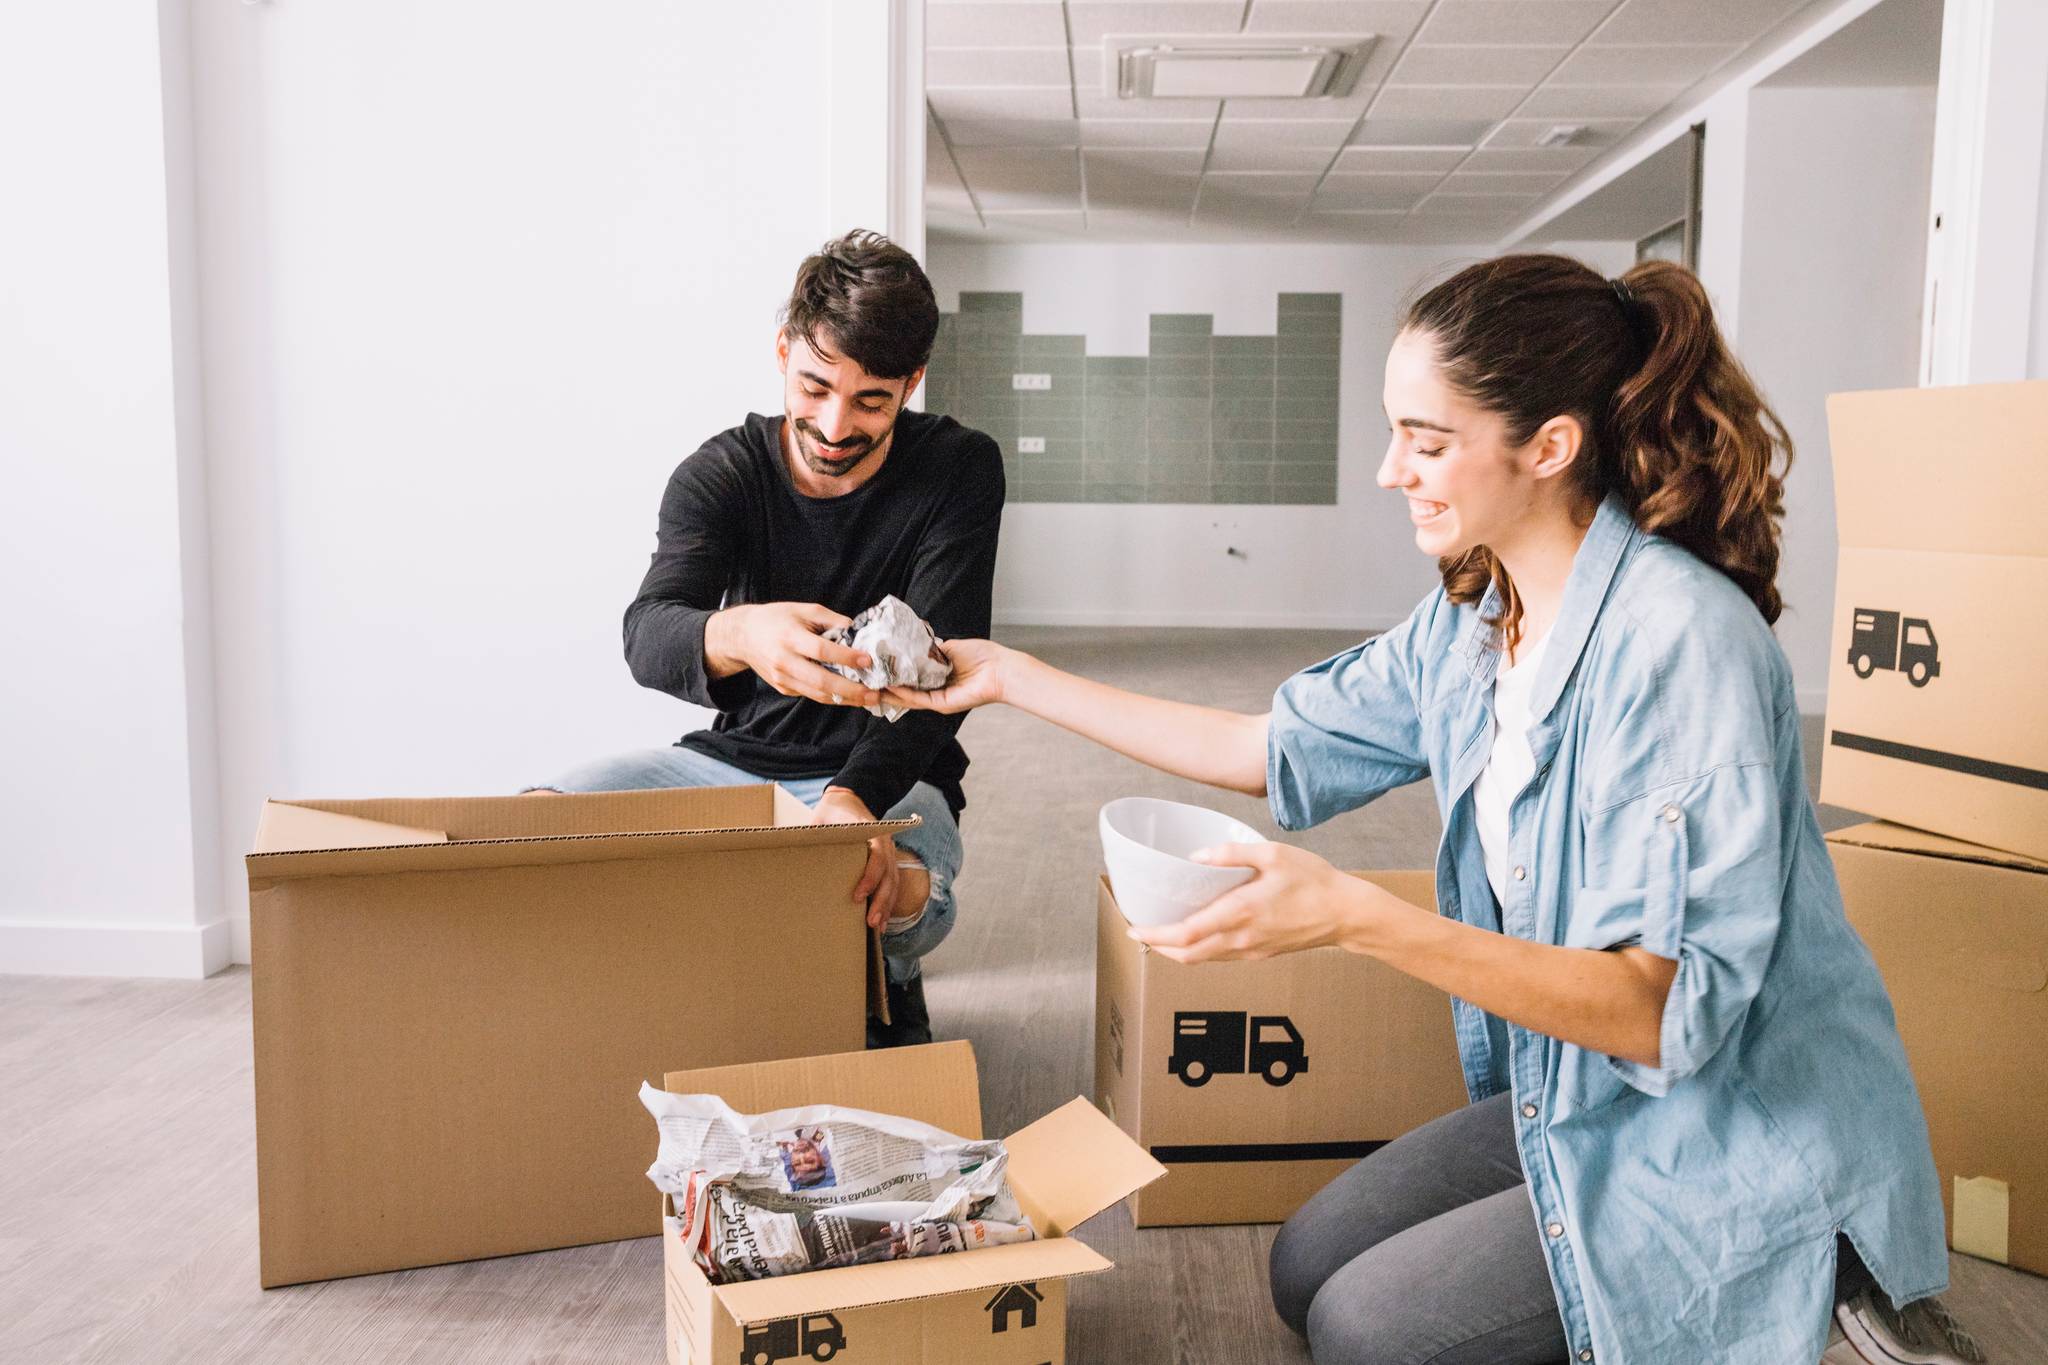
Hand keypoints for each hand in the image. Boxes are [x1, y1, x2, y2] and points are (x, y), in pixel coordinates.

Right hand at [708, 602, 878, 707]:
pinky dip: (832, 697)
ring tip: (868, 699)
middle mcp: (784, 661)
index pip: (820, 650)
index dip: (845, 656)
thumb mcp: (803, 610)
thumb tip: (858, 632)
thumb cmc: (776, 619)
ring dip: (845, 699)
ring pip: (817, 694)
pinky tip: (851, 696)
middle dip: (850, 690)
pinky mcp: (783, 688)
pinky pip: (811, 695)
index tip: (867, 660)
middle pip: (820, 680)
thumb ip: (831, 620)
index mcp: (789, 637)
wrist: (743, 636)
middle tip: (874, 694)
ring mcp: (782, 678)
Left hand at [813, 787, 899, 930]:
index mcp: (871, 831)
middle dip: (881, 900)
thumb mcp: (822, 820)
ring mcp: (889, 853)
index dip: (869, 877)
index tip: (857, 896)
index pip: (877, 856)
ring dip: (887, 906)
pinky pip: (892, 885)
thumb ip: (812, 836)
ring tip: (878, 927)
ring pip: (893, 883)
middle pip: (889, 875)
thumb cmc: (833, 814)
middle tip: (871, 921)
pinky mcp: (887, 863)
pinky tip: (882, 920)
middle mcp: (885, 843)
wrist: (848, 802)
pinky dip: (888, 903)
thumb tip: (785, 853)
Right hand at [883, 638, 1007, 714]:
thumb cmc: (982, 656)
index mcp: (938, 676)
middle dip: (887, 685)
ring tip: (872, 684)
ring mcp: (938, 698)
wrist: (1001, 668)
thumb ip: (930, 649)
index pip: (911, 676)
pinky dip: (905, 694)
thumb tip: (911, 642)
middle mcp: (936, 689)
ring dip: (891, 692)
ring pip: (909, 698)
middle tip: (867, 678)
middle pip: (906, 690)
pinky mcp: (943, 704)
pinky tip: (891, 687)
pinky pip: (920, 699)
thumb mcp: (950, 647)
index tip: (877, 665)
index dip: (894, 672)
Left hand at [1129, 842, 1417, 964]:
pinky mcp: (1261, 954)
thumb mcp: (1274, 854)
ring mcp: (1252, 950)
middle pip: (1188, 955)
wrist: (1347, 913)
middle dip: (1158, 947)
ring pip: (1203, 960)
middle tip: (1139, 931)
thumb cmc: (1314, 879)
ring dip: (1177, 951)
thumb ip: (1233, 853)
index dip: (1156, 934)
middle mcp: (1242, 938)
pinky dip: (1200, 950)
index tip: (1134, 927)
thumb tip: (1197, 856)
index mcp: (1241, 913)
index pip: (1187, 934)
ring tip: (1160, 932)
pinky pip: (1221, 957)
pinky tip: (1196, 934)